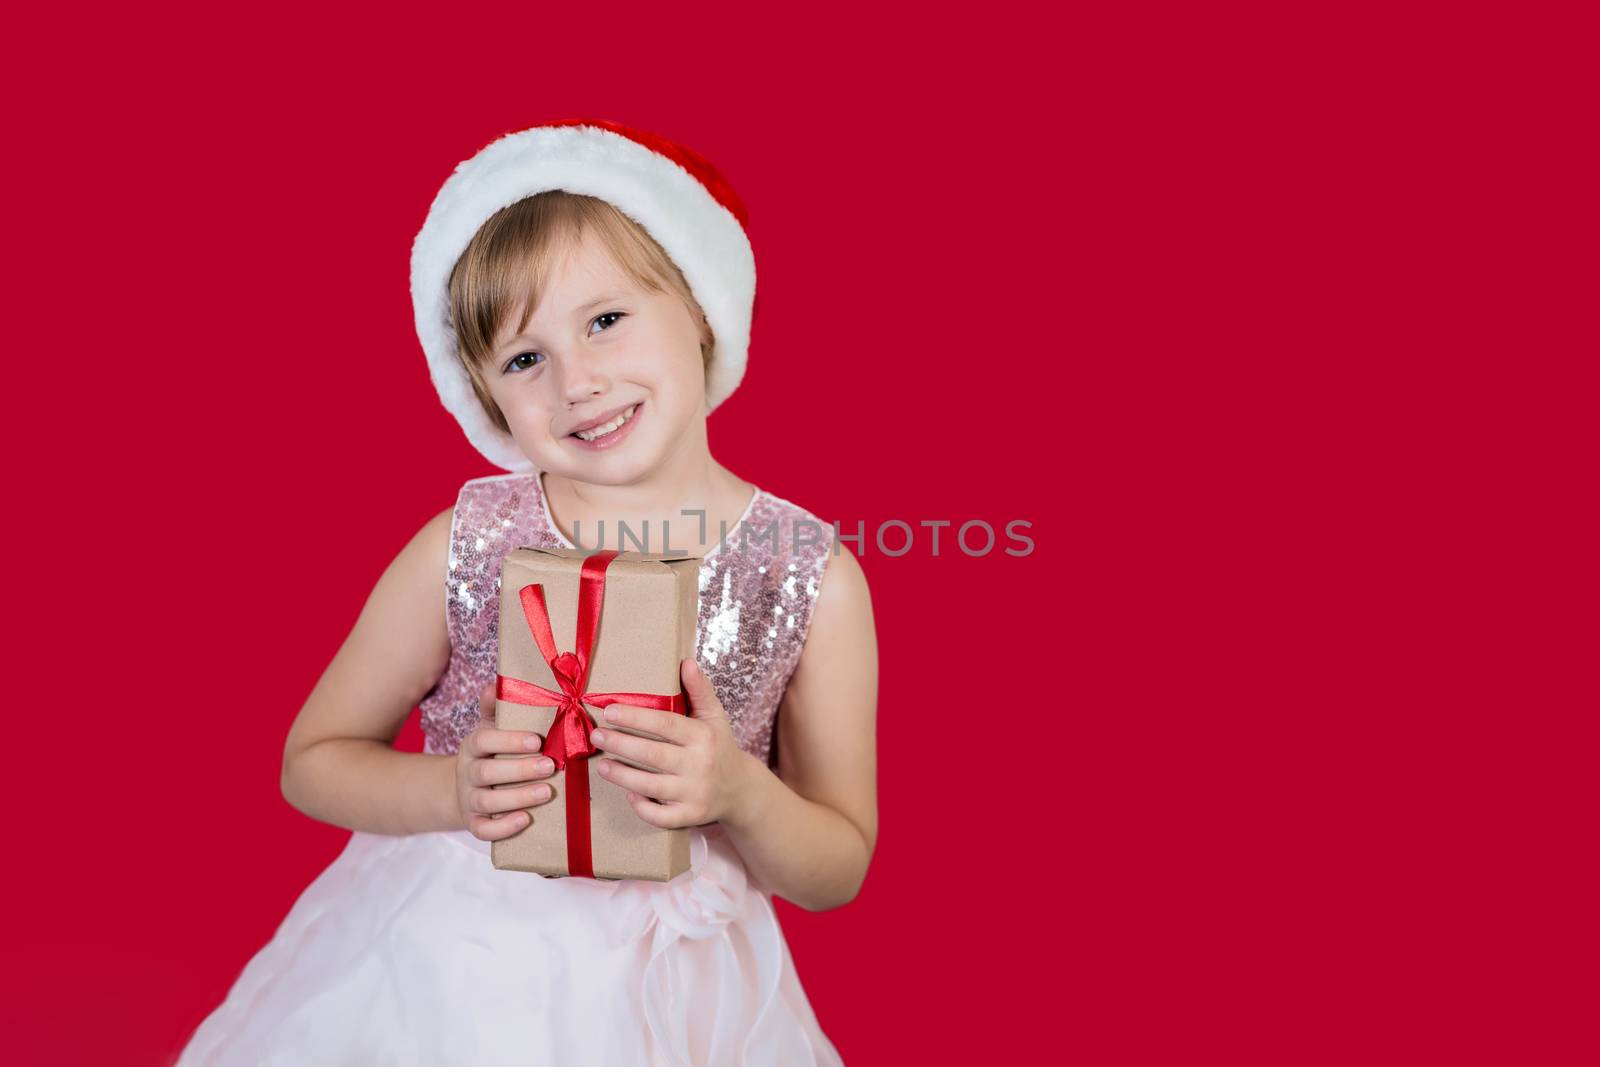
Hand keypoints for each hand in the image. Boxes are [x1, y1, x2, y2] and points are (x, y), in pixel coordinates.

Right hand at [455, 681, 559, 840]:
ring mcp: (469, 799)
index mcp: (473, 745)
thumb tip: (498, 682)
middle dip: (520, 770)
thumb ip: (496, 705)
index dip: (509, 740)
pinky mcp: (474, 823)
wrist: (467, 788)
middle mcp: (468, 772)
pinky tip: (525, 820)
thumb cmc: (492, 752)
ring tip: (547, 792)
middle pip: (487, 772)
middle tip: (550, 766)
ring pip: (487, 801)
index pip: (484, 740)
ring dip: (517, 797)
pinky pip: (483, 830)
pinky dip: (503, 828)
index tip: (538, 740)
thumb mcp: (492, 726)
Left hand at [590, 657, 760, 828]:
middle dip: (620, 744)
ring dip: (622, 776)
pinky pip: (661, 816)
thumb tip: (686, 661)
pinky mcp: (690, 816)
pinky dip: (642, 807)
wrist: (740, 789)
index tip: (610, 711)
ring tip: (602, 765)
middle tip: (596, 736)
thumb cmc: (719, 747)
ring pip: (651, 786)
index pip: (666, 724)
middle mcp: (700, 765)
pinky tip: (629, 794)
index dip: (636, 717)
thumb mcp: (715, 716)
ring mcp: (695, 793)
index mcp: (704, 736)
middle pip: (653, 755)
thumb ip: (700, 690)